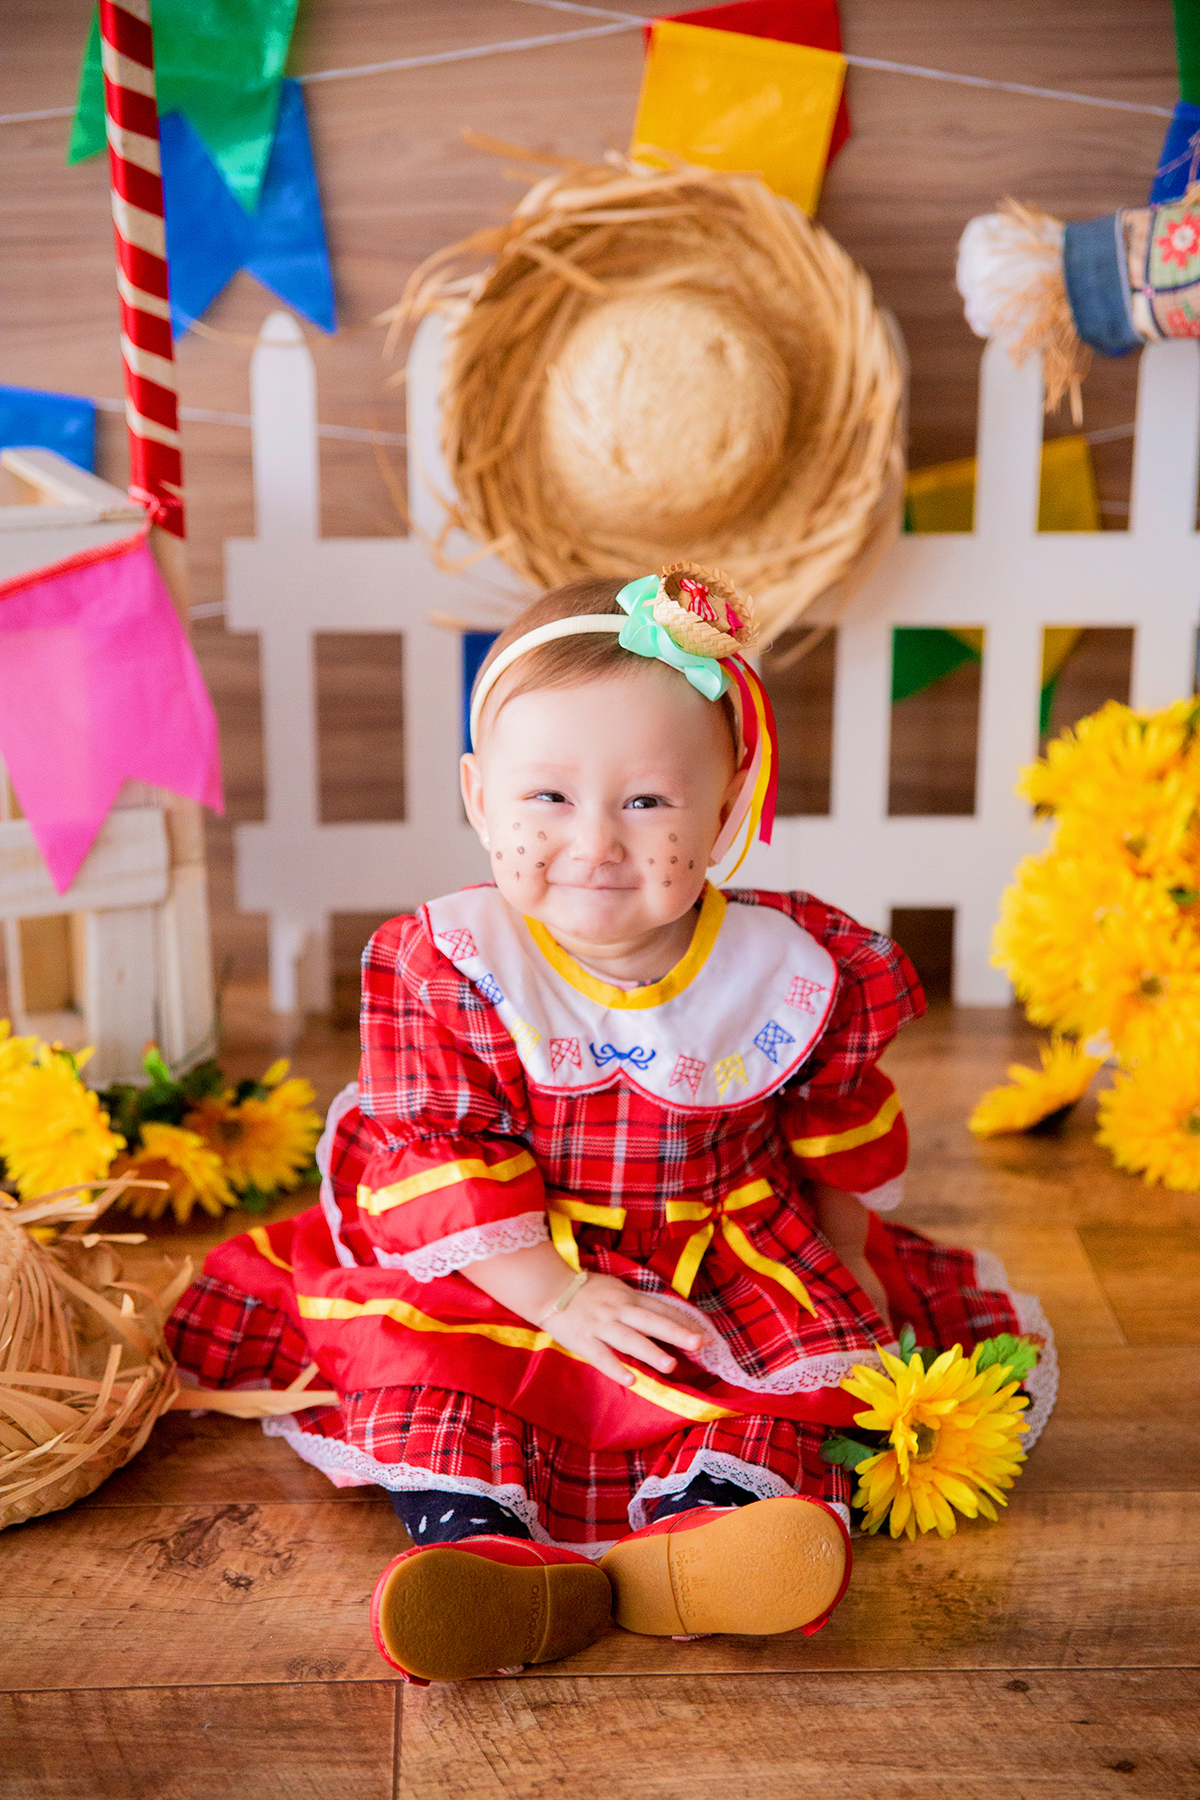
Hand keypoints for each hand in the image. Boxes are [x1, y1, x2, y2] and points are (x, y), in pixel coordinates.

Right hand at [542, 1273, 704, 1388]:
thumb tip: (668, 1317)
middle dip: (676, 1332)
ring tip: (671, 1365)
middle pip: (651, 1321)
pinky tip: (631, 1380)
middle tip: (699, 1343)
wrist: (550, 1289)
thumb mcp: (616, 1289)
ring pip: (629, 1339)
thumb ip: (638, 1304)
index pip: (661, 1308)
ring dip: (650, 1352)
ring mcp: (601, 1325)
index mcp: (629, 1297)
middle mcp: (618, 1310)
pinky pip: (601, 1356)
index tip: (707, 1334)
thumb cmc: (587, 1291)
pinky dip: (615, 1368)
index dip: (684, 1320)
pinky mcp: (584, 1340)